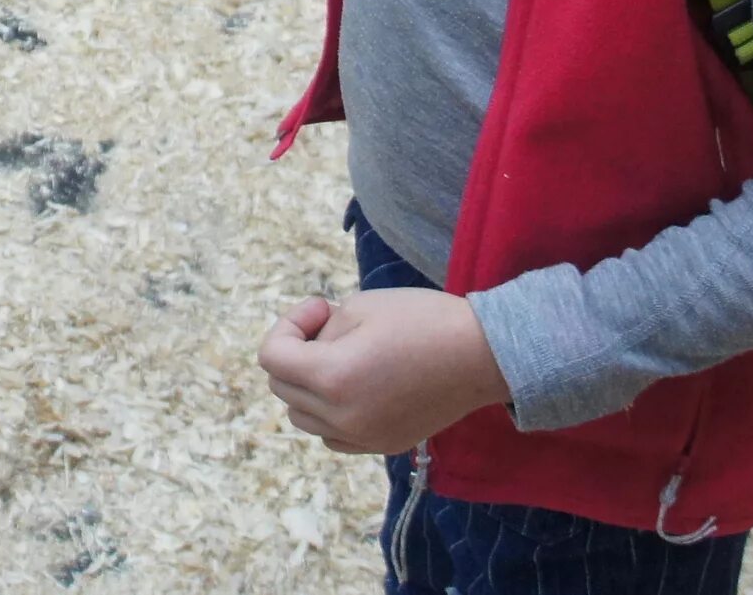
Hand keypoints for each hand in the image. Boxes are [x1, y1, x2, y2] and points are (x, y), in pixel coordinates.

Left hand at [256, 287, 510, 455]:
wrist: (481, 355)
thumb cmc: (422, 320)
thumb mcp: (359, 307)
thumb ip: (320, 331)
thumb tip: (309, 350)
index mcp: (332, 378)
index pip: (271, 357)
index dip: (288, 325)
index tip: (322, 308)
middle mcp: (341, 417)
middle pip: (283, 387)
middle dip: (295, 352)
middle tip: (331, 327)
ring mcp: (363, 437)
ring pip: (302, 417)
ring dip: (307, 385)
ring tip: (342, 357)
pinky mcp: (383, 445)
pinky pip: (333, 435)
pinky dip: (329, 412)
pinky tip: (355, 386)